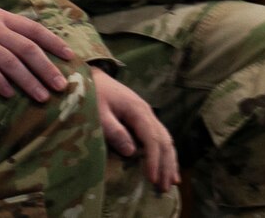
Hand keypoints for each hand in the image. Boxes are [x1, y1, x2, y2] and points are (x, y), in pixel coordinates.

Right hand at [0, 0, 74, 98]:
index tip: (69, 55)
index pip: (34, 29)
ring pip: (11, 62)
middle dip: (47, 68)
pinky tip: (9, 95)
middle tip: (61, 86)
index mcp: (0, 15)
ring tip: (42, 97)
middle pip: (27, 49)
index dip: (53, 42)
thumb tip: (15, 31)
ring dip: (28, 81)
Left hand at [90, 67, 178, 192]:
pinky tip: (167, 168)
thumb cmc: (94, 94)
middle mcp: (148, 113)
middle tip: (164, 188)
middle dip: (166, 165)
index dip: (153, 160)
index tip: (151, 179)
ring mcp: (148, 116)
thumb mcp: (99, 112)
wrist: (93, 77)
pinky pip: (160, 138)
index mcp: (138, 110)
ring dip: (169, 161)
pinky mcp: (144, 120)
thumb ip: (114, 130)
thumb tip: (131, 152)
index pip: (151, 139)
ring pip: (166, 140)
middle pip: (164, 141)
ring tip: (171, 183)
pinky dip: (166, 154)